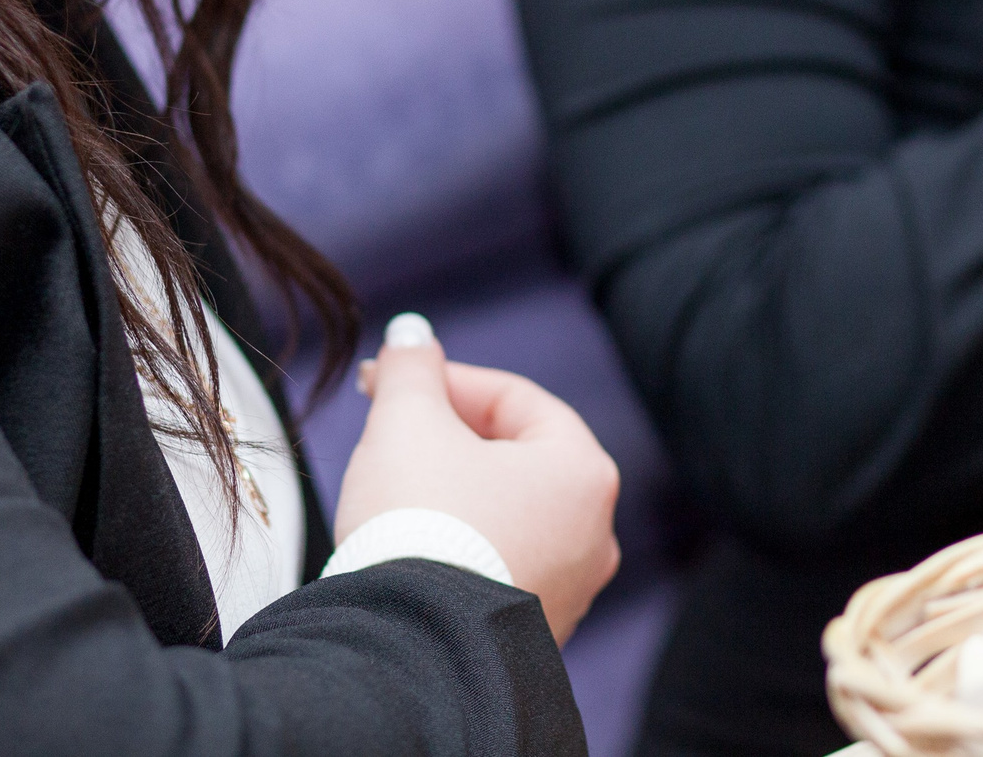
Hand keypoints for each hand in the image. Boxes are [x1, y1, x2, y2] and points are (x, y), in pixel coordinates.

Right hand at [337, 315, 621, 642]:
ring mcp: (569, 591)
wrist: (408, 648)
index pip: (515, 399)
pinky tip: (412, 548)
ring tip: (393, 487)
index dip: (445, 380)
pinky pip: (497, 566)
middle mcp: (595, 533)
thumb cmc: (419, 523)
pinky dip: (460, 545)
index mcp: (584, 471)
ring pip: (506, 514)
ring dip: (452, 489)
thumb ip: (413, 369)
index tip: (386, 380)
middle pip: (515, 456)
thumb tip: (411, 335)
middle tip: (386, 426)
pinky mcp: (533, 635)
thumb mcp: (406, 421)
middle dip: (447, 434)